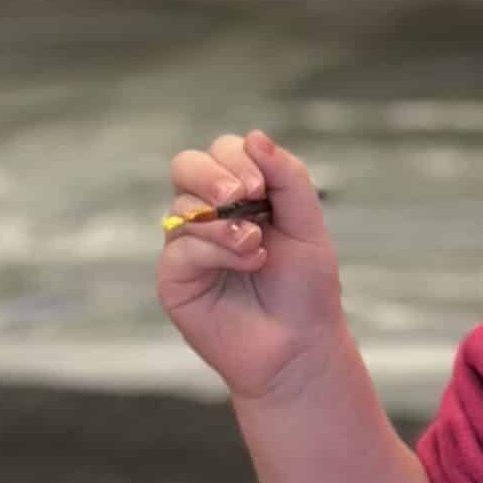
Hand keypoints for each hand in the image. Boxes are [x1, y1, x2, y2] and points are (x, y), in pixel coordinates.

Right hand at [158, 128, 345, 404]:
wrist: (300, 346)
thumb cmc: (305, 289)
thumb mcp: (307, 224)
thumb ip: (288, 178)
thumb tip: (255, 136)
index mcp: (241, 194)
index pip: (222, 150)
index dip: (237, 157)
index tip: (260, 186)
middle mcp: (209, 214)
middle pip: (186, 165)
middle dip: (213, 174)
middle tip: (243, 195)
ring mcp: (188, 245)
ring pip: (182, 205)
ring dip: (224, 221)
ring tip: (256, 247)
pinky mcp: (175, 278)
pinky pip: (181, 247)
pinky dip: (215, 250)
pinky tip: (248, 263)